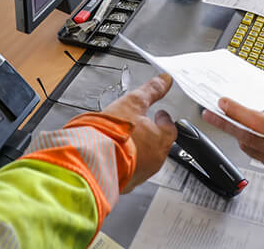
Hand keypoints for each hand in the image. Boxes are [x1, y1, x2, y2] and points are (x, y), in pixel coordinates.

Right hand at [99, 73, 177, 192]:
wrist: (92, 160)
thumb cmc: (113, 134)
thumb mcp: (133, 103)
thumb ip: (151, 91)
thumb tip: (165, 80)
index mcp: (160, 140)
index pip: (171, 129)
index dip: (164, 120)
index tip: (160, 114)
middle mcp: (154, 160)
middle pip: (159, 145)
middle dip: (151, 135)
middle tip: (143, 126)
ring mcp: (140, 174)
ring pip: (145, 160)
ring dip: (139, 150)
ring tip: (126, 139)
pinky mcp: (125, 183)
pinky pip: (129, 172)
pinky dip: (125, 162)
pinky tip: (115, 154)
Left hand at [202, 98, 263, 187]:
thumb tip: (253, 112)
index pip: (257, 121)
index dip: (236, 112)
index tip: (222, 105)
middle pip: (247, 138)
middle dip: (225, 125)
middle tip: (210, 116)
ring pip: (250, 150)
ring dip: (242, 136)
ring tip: (240, 125)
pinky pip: (261, 159)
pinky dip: (259, 148)